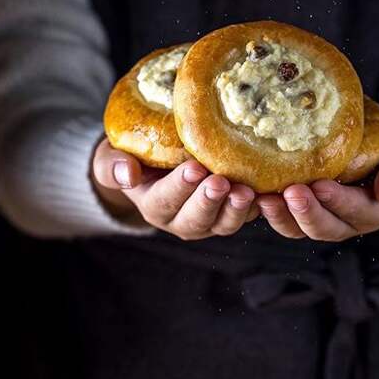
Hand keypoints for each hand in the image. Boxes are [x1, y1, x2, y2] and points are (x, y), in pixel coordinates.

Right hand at [91, 138, 260, 238]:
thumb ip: (114, 165)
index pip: (165, 201)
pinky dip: (257, 206)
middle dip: (209, 202)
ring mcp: (208, 219)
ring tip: (245, 191)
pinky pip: (246, 215)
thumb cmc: (132, 155)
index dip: (180, 187)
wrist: (153, 161)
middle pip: (196, 219)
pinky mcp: (230, 211)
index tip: (194, 168)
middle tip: (221, 182)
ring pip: (224, 223)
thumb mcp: (112, 158)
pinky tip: (267, 190)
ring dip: (236, 209)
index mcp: (153, 206)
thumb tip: (127, 174)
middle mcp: (180, 219)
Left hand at [256, 134, 378, 240]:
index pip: (356, 210)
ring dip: (281, 217)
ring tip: (265, 199)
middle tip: (290, 192)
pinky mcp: (300, 212)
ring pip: (299, 229)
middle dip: (307, 213)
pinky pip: (284, 218)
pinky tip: (253, 195)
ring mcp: (322, 220)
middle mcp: (346, 222)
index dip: (338, 201)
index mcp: (373, 210)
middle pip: (324, 228)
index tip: (321, 186)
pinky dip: (269, 210)